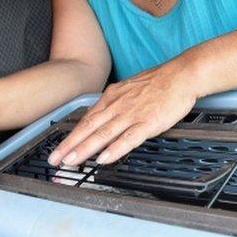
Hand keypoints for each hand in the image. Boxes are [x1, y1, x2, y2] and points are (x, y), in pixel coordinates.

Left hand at [47, 61, 195, 166]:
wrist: (182, 75)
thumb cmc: (159, 81)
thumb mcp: (129, 88)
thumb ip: (116, 103)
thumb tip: (104, 116)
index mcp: (112, 97)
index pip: (86, 119)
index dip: (71, 135)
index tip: (59, 148)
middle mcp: (117, 105)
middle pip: (88, 127)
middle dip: (69, 145)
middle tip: (54, 160)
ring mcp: (132, 114)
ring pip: (103, 134)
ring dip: (84, 149)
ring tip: (71, 161)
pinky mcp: (148, 122)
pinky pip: (128, 138)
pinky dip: (114, 149)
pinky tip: (103, 159)